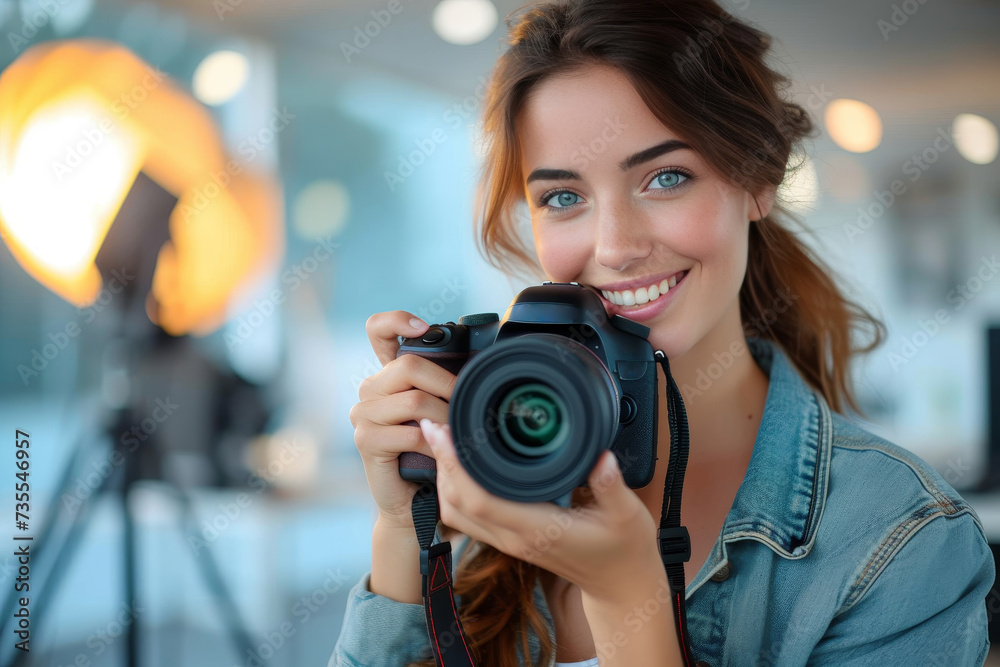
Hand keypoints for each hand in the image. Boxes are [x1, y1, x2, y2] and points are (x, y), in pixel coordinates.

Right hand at [348, 311, 458, 529]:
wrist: (415, 502)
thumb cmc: (433, 452)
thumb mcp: (440, 411)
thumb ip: (444, 385)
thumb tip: (480, 362)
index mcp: (387, 375)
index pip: (377, 330)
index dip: (397, 320)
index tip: (424, 327)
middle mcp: (370, 389)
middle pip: (410, 365)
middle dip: (448, 385)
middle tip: (467, 406)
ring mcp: (363, 413)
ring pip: (414, 400)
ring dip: (445, 418)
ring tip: (458, 434)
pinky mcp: (366, 439)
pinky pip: (410, 432)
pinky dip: (433, 444)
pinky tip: (440, 454)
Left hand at [419, 418, 664, 604]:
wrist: (621, 586)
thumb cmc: (625, 550)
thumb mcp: (628, 515)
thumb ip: (612, 485)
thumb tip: (602, 457)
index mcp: (539, 530)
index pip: (481, 500)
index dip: (456, 466)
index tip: (445, 432)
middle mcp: (516, 538)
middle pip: (458, 505)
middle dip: (442, 464)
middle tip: (437, 424)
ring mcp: (511, 542)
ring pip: (458, 513)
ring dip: (444, 477)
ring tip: (444, 440)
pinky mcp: (511, 539)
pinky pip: (469, 517)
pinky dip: (456, 489)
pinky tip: (461, 464)